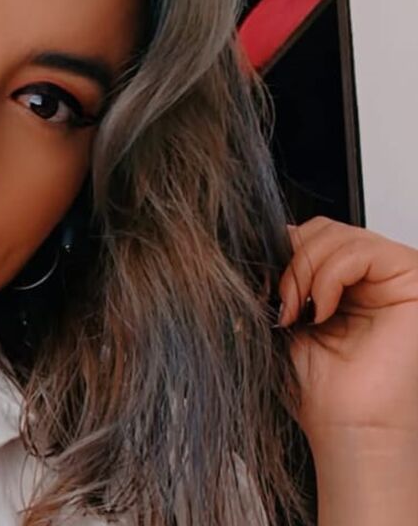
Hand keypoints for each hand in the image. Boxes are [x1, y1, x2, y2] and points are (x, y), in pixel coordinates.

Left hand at [277, 216, 417, 444]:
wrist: (346, 427)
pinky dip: (328, 278)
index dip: (280, 253)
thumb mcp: (284, 315)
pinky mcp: (412, 281)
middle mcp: (372, 276)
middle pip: (322, 228)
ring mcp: (395, 276)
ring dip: (304, 271)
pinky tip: (323, 312)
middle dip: (291, 261)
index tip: (261, 289)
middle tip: (283, 304)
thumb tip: (255, 240)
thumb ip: (278, 276)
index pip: (309, 235)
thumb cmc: (319, 386)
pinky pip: (360, 250)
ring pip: (337, 234)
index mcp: (344, 281)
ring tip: (299, 312)